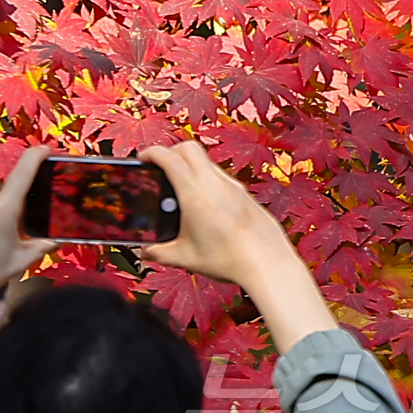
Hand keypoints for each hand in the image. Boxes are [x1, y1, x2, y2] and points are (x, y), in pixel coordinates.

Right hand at [139, 141, 336, 352]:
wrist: (269, 264)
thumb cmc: (229, 260)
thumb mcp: (186, 258)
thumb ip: (160, 253)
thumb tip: (146, 251)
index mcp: (194, 193)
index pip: (168, 157)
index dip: (152, 152)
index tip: (143, 158)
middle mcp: (214, 182)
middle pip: (188, 147)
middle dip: (171, 151)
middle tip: (161, 167)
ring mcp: (232, 186)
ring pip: (206, 161)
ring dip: (191, 166)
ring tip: (182, 189)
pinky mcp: (244, 194)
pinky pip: (221, 177)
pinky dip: (207, 180)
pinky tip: (206, 205)